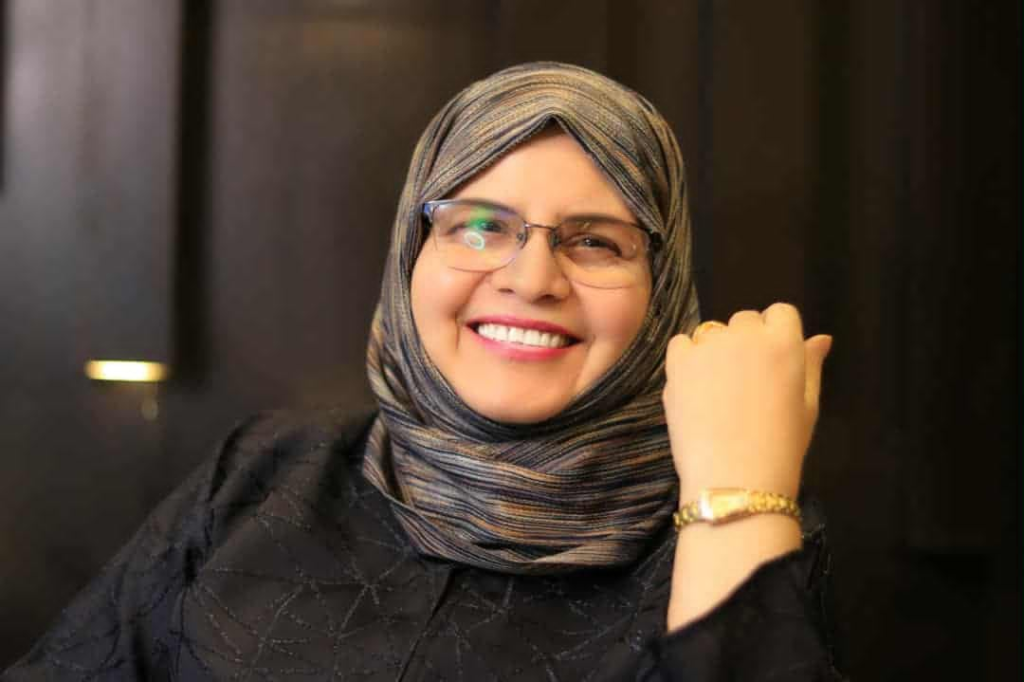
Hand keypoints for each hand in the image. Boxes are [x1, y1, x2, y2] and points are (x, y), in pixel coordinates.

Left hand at [662, 303, 831, 500]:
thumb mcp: (807, 406)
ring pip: (712, 332)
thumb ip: (812, 365)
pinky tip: (694, 387)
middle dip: (746, 342)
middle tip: (744, 382)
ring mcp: (710, 346)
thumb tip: (821, 338)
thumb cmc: (781, 447)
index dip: (775, 335)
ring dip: (716, 350)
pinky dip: (686, 358)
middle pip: (745, 320)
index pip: (780, 312)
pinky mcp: (679, 362)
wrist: (735, 478)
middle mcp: (747, 335)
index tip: (770, 362)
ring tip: (717, 390)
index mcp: (785, 343)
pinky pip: (681, 343)